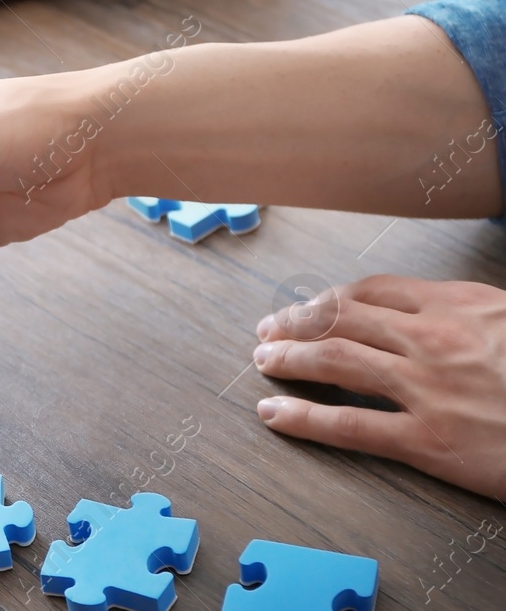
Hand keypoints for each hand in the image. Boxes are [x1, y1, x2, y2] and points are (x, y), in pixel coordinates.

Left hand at [253, 275, 505, 497]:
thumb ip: (469, 314)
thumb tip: (422, 313)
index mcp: (460, 305)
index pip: (372, 290)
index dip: (327, 298)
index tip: (304, 306)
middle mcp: (435, 339)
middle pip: (341, 319)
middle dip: (294, 323)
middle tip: (266, 331)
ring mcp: (429, 389)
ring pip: (335, 361)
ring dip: (288, 359)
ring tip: (263, 361)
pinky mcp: (430, 442)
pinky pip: (350, 425)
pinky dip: (303, 417)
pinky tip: (274, 413)